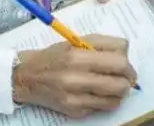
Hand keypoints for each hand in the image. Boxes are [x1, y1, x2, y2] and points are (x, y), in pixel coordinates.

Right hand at [13, 35, 135, 117]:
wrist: (26, 78)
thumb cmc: (53, 56)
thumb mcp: (75, 41)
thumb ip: (102, 43)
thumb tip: (126, 53)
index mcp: (77, 56)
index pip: (118, 62)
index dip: (127, 64)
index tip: (125, 65)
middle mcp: (76, 78)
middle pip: (121, 84)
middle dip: (127, 80)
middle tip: (124, 77)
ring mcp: (76, 98)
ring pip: (116, 100)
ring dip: (118, 92)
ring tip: (111, 85)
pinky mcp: (75, 111)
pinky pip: (103, 108)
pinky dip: (104, 100)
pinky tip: (95, 93)